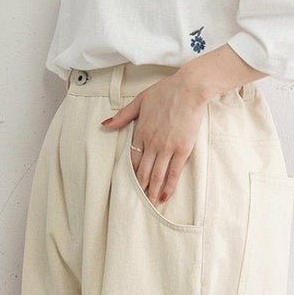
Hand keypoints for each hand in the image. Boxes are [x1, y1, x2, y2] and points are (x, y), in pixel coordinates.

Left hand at [100, 72, 206, 204]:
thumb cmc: (165, 92)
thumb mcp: (139, 101)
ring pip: (156, 175)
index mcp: (140, 131)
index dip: (132, 173)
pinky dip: (168, 186)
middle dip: (139, 188)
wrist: (188, 89)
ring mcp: (167, 147)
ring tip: (149, 205)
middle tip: (137, 202)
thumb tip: (104, 125)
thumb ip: (122, 115)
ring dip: (151, 191)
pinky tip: (164, 196)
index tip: (131, 184)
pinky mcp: (182, 149)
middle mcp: (152, 143)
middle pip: (142, 171)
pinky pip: (174, 172)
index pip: (133, 158)